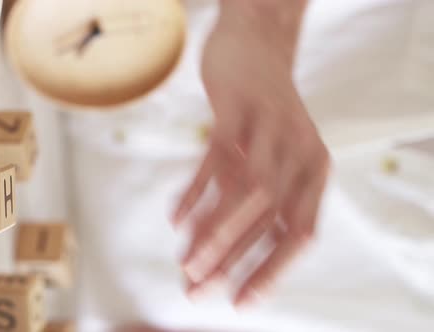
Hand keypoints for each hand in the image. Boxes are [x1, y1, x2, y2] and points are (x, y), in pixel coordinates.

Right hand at [173, 1, 328, 305]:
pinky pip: (216, 157)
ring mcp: (271, 127)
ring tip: (187, 265)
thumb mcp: (271, 159)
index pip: (298, 235)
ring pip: (247, 192)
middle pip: (270, 219)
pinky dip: (195, 191)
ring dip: (215, 233)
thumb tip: (222, 255)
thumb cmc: (261, 115)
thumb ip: (255, 203)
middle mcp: (301, 152)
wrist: (256, 47)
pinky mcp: (239, 107)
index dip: (269, 273)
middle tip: (199, 290)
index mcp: (314, 171)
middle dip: (233, 261)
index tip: (239, 302)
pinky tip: (176, 219)